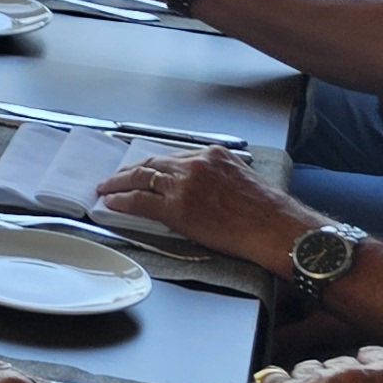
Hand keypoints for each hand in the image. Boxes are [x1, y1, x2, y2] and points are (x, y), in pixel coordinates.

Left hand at [93, 146, 312, 270]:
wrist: (276, 228)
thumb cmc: (268, 212)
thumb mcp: (243, 179)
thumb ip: (218, 176)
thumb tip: (201, 187)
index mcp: (214, 155)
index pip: (173, 157)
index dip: (153, 165)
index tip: (143, 169)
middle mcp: (196, 164)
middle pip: (152, 163)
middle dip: (129, 171)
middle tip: (114, 177)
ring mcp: (185, 184)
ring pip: (141, 179)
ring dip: (119, 183)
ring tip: (106, 189)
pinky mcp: (177, 207)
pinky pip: (141, 200)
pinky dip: (122, 200)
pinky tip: (112, 203)